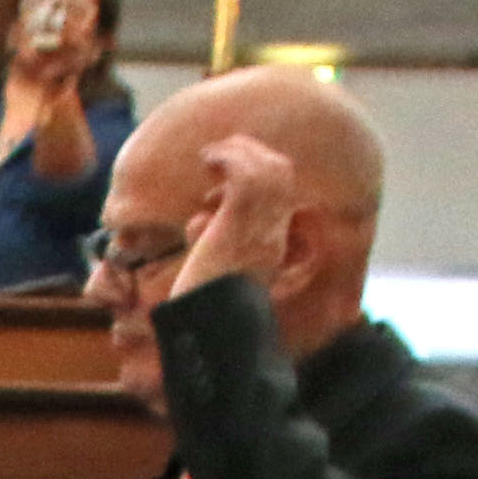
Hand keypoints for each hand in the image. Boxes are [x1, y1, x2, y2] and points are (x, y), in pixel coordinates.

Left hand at [176, 134, 303, 299]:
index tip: (223, 184)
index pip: (279, 197)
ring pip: (266, 168)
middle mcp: (272, 233)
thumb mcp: (209, 269)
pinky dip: (227, 156)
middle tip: (219, 155)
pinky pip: (245, 172)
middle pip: (280, 175)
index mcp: (271, 246)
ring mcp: (260, 225)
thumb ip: (211, 242)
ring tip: (210, 155)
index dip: (256, 178)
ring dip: (238, 153)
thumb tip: (197, 223)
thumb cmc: (199, 305)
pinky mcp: (240, 220)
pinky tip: (208, 158)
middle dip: (251, 156)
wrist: (205, 325)